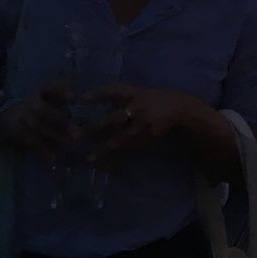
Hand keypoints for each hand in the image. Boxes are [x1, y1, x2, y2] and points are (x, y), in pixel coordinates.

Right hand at [0, 82, 76, 160]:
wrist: (6, 115)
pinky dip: (42, 150)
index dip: (61, 90)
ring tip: (70, 144)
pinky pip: (31, 141)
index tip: (73, 98)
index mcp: (41, 92)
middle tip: (77, 133)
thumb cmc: (37, 106)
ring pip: (39, 127)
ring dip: (55, 136)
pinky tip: (53, 157)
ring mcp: (23, 117)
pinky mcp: (18, 132)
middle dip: (61, 121)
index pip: (51, 87)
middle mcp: (31, 102)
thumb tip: (81, 109)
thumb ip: (63, 101)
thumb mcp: (48, 98)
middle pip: (44, 110)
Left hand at [79, 84, 205, 167]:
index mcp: (135, 93)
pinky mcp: (148, 138)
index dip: (99, 94)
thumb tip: (91, 102)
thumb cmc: (153, 98)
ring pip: (122, 138)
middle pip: (115, 118)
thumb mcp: (137, 92)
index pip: (114, 90)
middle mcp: (139, 108)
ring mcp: (145, 125)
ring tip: (89, 159)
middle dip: (96, 127)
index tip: (81, 99)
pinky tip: (106, 166)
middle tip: (77, 136)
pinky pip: (131, 150)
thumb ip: (118, 98)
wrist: (179, 108)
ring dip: (105, 149)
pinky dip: (118, 158)